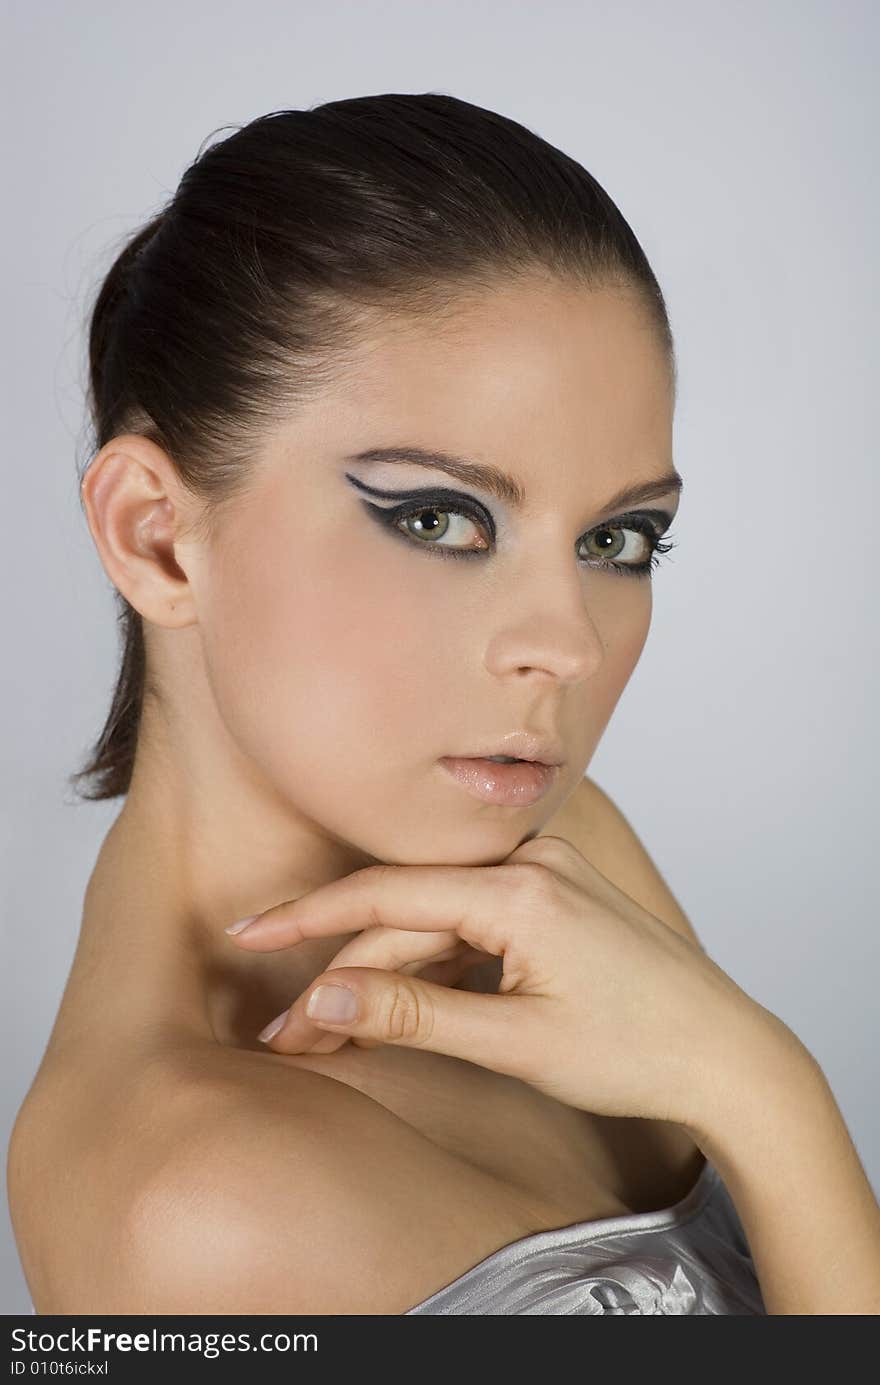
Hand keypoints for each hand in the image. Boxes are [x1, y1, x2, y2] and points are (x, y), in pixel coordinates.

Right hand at [226, 834, 786, 1126]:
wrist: (722, 1052)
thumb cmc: (633, 1050)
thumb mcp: (514, 1041)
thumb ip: (414, 1013)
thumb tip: (324, 999)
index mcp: (521, 890)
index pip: (386, 894)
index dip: (308, 917)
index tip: (248, 933)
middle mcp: (531, 863)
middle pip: (408, 915)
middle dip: (346, 974)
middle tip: (289, 1035)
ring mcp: (545, 873)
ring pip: (436, 919)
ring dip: (386, 971)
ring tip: (332, 1029)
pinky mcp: (552, 893)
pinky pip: (472, 920)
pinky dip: (433, 962)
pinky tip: (398, 998)